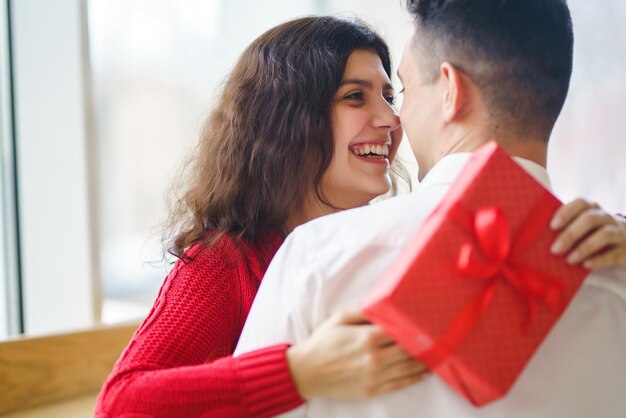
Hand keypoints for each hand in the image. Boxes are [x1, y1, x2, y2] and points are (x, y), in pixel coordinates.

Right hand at [286, 310, 426, 399]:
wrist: (306, 372)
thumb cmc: (322, 342)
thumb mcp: (338, 318)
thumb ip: (361, 309)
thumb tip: (381, 300)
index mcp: (367, 337)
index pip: (400, 330)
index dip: (416, 325)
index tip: (428, 320)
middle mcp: (374, 357)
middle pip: (409, 349)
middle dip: (424, 342)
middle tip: (439, 336)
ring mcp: (375, 375)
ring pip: (408, 368)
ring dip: (424, 360)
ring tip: (437, 353)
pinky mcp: (373, 389)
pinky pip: (400, 384)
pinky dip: (415, 378)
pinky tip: (424, 372)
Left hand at [550, 198, 625, 268]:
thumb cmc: (595, 236)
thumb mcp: (584, 228)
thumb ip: (567, 227)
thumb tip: (539, 237)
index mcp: (593, 209)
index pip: (581, 204)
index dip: (566, 213)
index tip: (552, 226)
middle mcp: (607, 218)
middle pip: (589, 219)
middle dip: (570, 234)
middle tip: (555, 250)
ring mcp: (620, 232)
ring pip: (604, 235)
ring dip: (584, 247)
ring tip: (569, 260)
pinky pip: (613, 253)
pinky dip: (599, 259)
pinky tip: (586, 265)